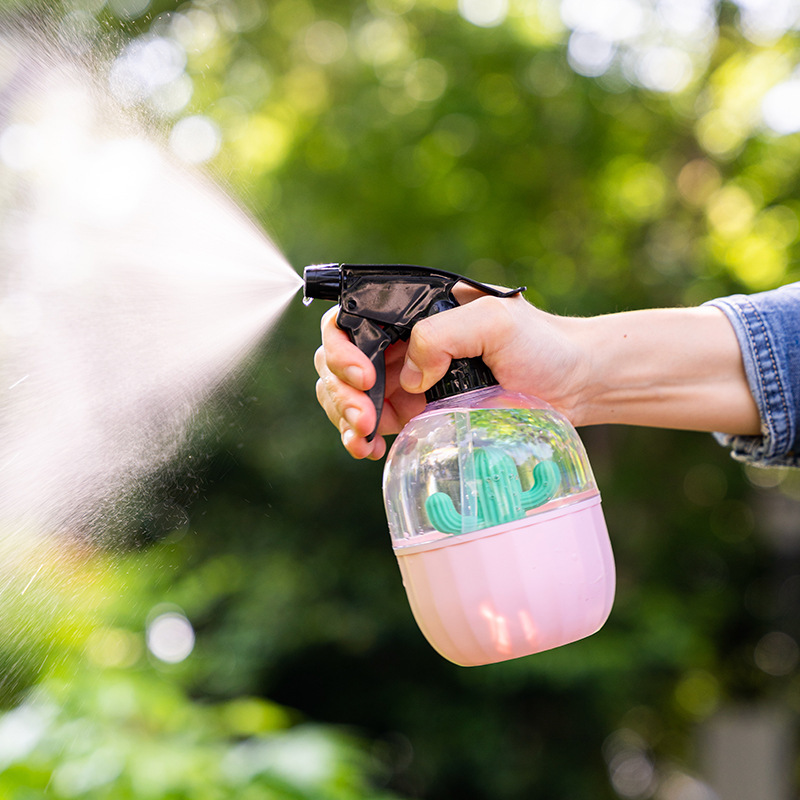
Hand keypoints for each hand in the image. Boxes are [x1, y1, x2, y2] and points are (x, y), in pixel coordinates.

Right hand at [314, 290, 587, 458]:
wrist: (572, 384)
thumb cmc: (541, 343)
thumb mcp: (495, 320)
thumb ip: (443, 333)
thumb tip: (410, 375)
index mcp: (412, 312)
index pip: (351, 319)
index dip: (342, 348)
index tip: (364, 376)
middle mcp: (402, 343)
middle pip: (337, 360)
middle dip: (340, 390)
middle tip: (364, 416)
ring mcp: (406, 380)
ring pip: (345, 394)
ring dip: (344, 416)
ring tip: (365, 437)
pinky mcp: (416, 414)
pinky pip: (371, 423)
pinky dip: (359, 437)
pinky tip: (369, 448)